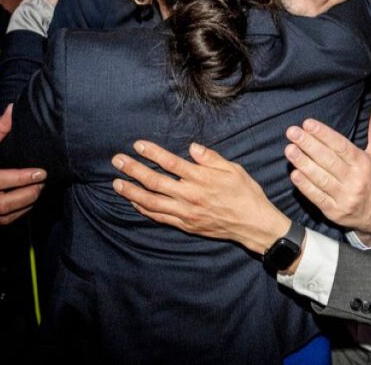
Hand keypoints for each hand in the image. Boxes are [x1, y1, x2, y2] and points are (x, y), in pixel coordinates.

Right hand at [0, 106, 45, 224]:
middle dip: (27, 195)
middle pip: (1, 204)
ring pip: (2, 217)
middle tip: (42, 184)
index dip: (20, 178)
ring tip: (38, 191)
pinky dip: (17, 214)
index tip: (40, 173)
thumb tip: (13, 110)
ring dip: (25, 206)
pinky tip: (28, 203)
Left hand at [111, 141, 290, 254]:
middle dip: (133, 170)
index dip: (152, 153)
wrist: (253, 224)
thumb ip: (211, 158)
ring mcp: (186, 213)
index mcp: (202, 179)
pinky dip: (145, 209)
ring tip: (116, 183)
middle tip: (117, 160)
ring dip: (132, 192)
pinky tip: (134, 201)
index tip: (137, 145)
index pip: (171, 163)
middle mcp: (191, 196)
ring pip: (152, 202)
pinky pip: (160, 217)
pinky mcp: (186, 225)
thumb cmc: (246, 194)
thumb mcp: (233, 169)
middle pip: (155, 182)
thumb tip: (192, 147)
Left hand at [284, 98, 370, 243]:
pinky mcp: (334, 211)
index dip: (324, 134)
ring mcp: (344, 197)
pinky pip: (317, 197)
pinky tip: (294, 174)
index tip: (308, 123)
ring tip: (289, 150)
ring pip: (320, 178)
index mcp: (364, 163)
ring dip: (303, 163)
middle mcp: (355, 180)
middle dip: (308, 145)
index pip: (341, 146)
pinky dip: (305, 186)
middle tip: (292, 132)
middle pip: (328, 160)